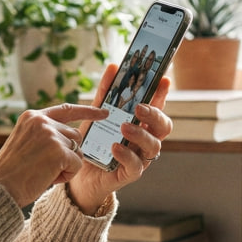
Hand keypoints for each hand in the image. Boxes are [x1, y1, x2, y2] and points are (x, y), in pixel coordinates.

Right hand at [0, 102, 109, 207]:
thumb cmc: (11, 172)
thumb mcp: (24, 142)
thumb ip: (45, 134)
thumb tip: (74, 137)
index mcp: (32, 116)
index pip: (66, 109)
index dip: (87, 111)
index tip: (104, 112)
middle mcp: (42, 121)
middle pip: (75, 135)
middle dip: (68, 154)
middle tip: (45, 168)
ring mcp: (51, 135)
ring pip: (78, 151)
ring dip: (67, 166)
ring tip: (44, 173)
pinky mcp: (59, 151)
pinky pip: (77, 164)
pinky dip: (67, 175)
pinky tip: (49, 178)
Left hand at [67, 64, 172, 212]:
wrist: (78, 173)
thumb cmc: (94, 142)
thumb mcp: (97, 114)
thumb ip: (106, 93)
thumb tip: (113, 67)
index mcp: (141, 124)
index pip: (157, 107)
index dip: (162, 94)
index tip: (163, 80)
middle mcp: (145, 140)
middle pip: (163, 126)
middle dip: (154, 115)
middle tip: (139, 108)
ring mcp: (140, 157)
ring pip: (153, 146)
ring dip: (140, 134)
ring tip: (124, 127)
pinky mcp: (130, 174)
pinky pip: (136, 165)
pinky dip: (126, 155)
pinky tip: (115, 147)